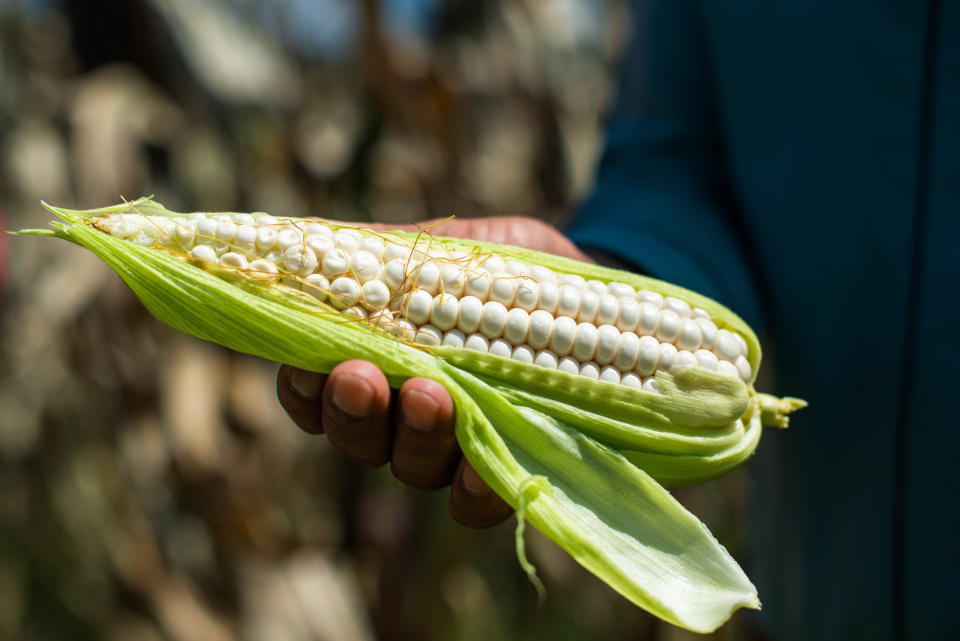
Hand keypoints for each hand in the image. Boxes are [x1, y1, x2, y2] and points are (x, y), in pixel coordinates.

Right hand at [277, 217, 589, 526]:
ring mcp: (456, 450)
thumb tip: (325, 242)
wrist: (591, 283)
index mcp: (379, 365)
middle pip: (360, 436)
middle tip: (362, 376)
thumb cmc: (507, 267)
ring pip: (414, 467)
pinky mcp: (510, 468)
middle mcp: (406, 418)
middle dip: (355, 411)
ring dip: (414, 437)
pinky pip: (479, 502)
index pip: (318, 393)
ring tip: (431, 394)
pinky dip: (475, 490)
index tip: (305, 364)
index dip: (304, 387)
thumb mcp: (453, 247)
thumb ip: (395, 252)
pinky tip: (479, 471)